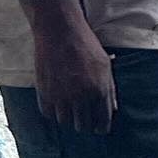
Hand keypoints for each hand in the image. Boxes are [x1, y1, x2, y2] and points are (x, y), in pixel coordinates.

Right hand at [33, 10, 117, 133]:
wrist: (59, 30)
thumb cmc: (85, 44)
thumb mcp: (104, 64)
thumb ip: (109, 90)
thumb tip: (112, 110)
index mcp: (99, 90)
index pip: (102, 123)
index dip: (101, 127)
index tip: (98, 126)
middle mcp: (80, 97)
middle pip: (83, 127)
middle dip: (85, 124)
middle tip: (83, 117)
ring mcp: (61, 96)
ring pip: (65, 123)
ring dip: (68, 117)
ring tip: (69, 107)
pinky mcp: (44, 93)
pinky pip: (49, 114)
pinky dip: (53, 111)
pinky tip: (57, 101)